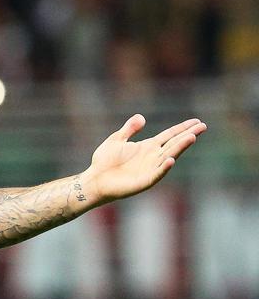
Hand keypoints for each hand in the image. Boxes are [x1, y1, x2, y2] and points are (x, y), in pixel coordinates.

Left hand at [82, 114, 206, 202]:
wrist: (94, 180)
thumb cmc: (104, 161)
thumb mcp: (116, 140)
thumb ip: (129, 129)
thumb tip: (141, 117)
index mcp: (148, 146)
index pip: (169, 135)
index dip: (182, 128)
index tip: (196, 121)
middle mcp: (153, 156)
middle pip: (174, 143)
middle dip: (188, 134)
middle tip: (203, 126)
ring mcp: (150, 169)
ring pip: (169, 156)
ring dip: (180, 147)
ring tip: (191, 137)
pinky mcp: (144, 181)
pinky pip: (157, 173)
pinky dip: (164, 167)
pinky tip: (171, 160)